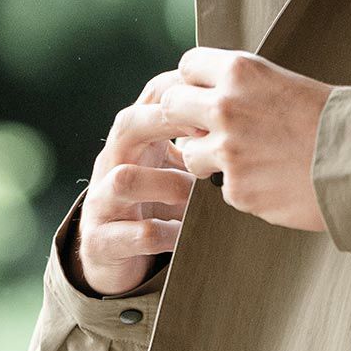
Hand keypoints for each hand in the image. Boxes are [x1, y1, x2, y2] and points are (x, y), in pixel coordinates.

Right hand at [72, 68, 196, 296]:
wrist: (111, 260)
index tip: (215, 93)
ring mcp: (102, 202)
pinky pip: (141, 233)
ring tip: (197, 195)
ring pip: (125, 179)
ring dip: (169, 184)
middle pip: (127, 125)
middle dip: (166, 121)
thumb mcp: (171, 169)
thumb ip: (195, 146)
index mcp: (133, 143)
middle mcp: (111, 165)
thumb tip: (247, 120)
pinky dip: (173, 233)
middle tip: (205, 131)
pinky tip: (192, 234)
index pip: (149, 100)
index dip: (179, 90)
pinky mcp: (103, 241)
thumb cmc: (152, 205)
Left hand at [156, 46, 332, 231]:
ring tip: (248, 160)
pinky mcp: (237, 189)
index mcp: (241, 72)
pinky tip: (274, 181)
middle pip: (172, 107)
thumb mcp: (286, 84)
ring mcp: (228, 151)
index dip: (194, 83)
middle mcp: (226, 107)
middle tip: (205, 131)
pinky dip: (243, 187)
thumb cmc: (337, 122)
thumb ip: (244, 90)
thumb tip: (210, 102)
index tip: (203, 95)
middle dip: (184, 120)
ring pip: (189, 154)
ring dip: (208, 159)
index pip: (187, 67)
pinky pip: (224, 188)